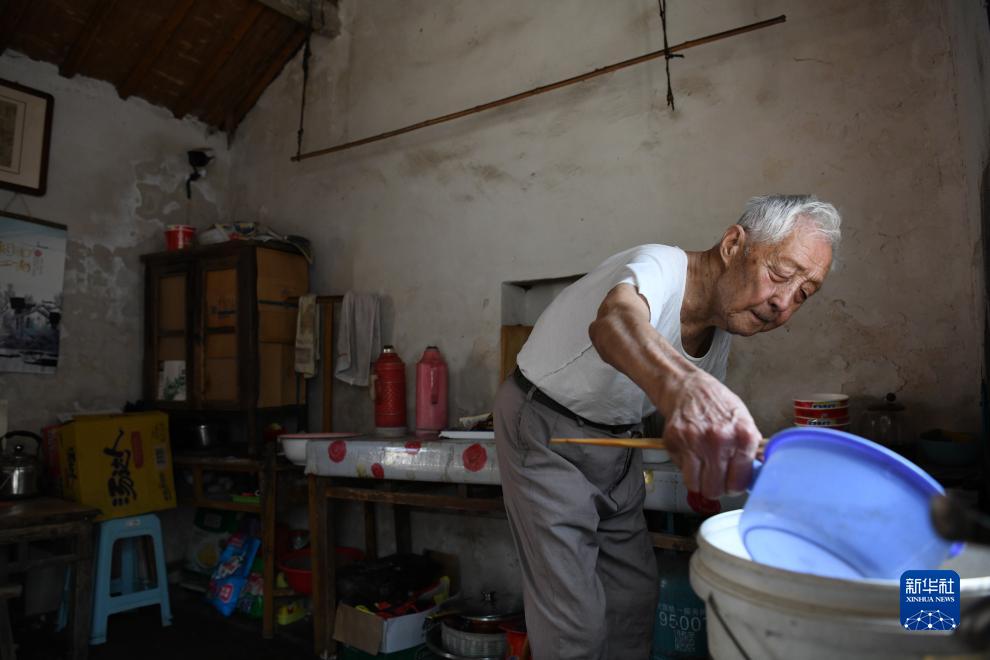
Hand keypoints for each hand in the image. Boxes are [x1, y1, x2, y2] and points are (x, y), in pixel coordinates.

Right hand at [659, 370, 761, 498]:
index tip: (732, 483)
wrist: (688, 387)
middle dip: (716, 487)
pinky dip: (685, 467)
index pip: (740, 483)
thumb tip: (754, 477)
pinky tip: (691, 452)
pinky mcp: (674, 441)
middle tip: (716, 477)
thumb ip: (750, 450)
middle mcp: (719, 440)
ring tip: (702, 468)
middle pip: (715, 489)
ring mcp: (694, 441)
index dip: (735, 486)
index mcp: (743, 436)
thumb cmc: (717, 404)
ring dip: (699, 481)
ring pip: (695, 485)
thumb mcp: (744, 421)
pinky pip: (681, 470)